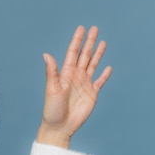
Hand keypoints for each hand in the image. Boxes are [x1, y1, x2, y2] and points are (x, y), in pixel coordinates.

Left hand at [36, 25, 111, 147]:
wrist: (59, 127)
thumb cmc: (52, 109)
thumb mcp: (51, 89)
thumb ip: (52, 71)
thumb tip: (46, 54)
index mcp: (65, 74)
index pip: (73, 53)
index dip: (77, 40)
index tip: (81, 28)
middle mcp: (75, 77)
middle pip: (84, 55)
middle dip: (89, 42)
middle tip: (94, 28)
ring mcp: (84, 85)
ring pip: (92, 65)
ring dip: (97, 54)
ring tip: (103, 42)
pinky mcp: (92, 94)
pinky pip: (100, 82)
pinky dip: (104, 75)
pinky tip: (108, 67)